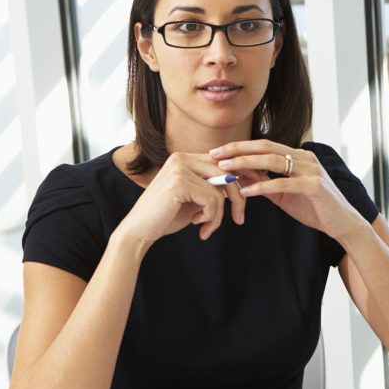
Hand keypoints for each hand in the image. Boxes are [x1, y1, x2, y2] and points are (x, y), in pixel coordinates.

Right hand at [116, 152, 245, 248]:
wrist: (139, 231)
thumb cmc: (167, 216)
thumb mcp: (195, 198)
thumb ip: (213, 187)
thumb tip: (243, 182)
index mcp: (186, 158)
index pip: (223, 163)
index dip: (242, 179)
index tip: (249, 198)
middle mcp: (182, 158)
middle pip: (228, 172)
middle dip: (239, 198)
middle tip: (239, 219)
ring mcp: (180, 168)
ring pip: (222, 190)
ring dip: (219, 215)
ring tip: (208, 228)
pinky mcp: (179, 183)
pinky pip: (213, 200)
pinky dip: (212, 218)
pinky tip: (199, 227)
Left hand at [211, 140, 365, 242]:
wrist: (342, 223)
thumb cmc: (314, 208)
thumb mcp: (284, 193)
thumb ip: (265, 183)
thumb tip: (240, 177)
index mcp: (297, 156)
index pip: (264, 146)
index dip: (240, 147)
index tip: (218, 152)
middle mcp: (304, 158)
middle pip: (266, 148)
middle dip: (238, 150)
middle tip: (215, 154)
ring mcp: (310, 170)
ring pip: (273, 162)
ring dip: (246, 164)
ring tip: (226, 169)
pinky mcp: (314, 186)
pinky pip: (283, 183)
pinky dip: (263, 186)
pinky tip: (246, 191)